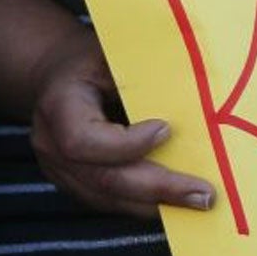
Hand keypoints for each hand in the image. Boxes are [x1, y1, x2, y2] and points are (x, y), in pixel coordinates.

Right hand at [29, 31, 213, 219]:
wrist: (58, 76)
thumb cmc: (94, 60)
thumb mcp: (113, 51)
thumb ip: (141, 69)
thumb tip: (197, 82)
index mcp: (59, 106)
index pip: (83, 141)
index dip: (125, 144)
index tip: (167, 129)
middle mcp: (52, 146)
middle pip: (104, 179)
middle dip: (159, 188)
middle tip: (204, 194)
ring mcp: (62, 171)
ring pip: (111, 198)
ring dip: (159, 204)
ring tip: (202, 202)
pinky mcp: (78, 185)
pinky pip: (114, 201)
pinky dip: (150, 203)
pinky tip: (183, 201)